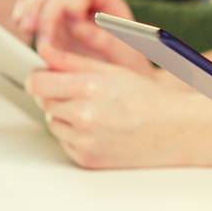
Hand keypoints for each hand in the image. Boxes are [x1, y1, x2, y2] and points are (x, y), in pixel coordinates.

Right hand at [12, 0, 145, 70]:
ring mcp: (63, 17)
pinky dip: (23, 14)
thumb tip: (77, 26)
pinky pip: (31, 12)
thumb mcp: (124, 55)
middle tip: (40, 27)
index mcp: (106, 4)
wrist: (122, 86)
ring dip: (30, 8)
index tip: (72, 14)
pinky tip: (21, 25)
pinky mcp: (49, 31)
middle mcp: (82, 6)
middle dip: (45, 7)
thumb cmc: (128, 68)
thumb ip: (104, 39)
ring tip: (25, 25)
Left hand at [26, 42, 177, 168]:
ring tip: (96, 111)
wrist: (173, 130)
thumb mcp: (111, 70)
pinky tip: (100, 129)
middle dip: (56, 95)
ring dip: (65, 116)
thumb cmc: (147, 98)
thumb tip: (43, 50)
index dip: (38, 78)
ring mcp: (84, 141)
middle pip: (44, 103)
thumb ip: (71, 60)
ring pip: (53, 123)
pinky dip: (75, 135)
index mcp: (90, 87)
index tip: (43, 76)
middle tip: (82, 93)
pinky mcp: (86, 159)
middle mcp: (84, 116)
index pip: (38, 83)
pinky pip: (65, 143)